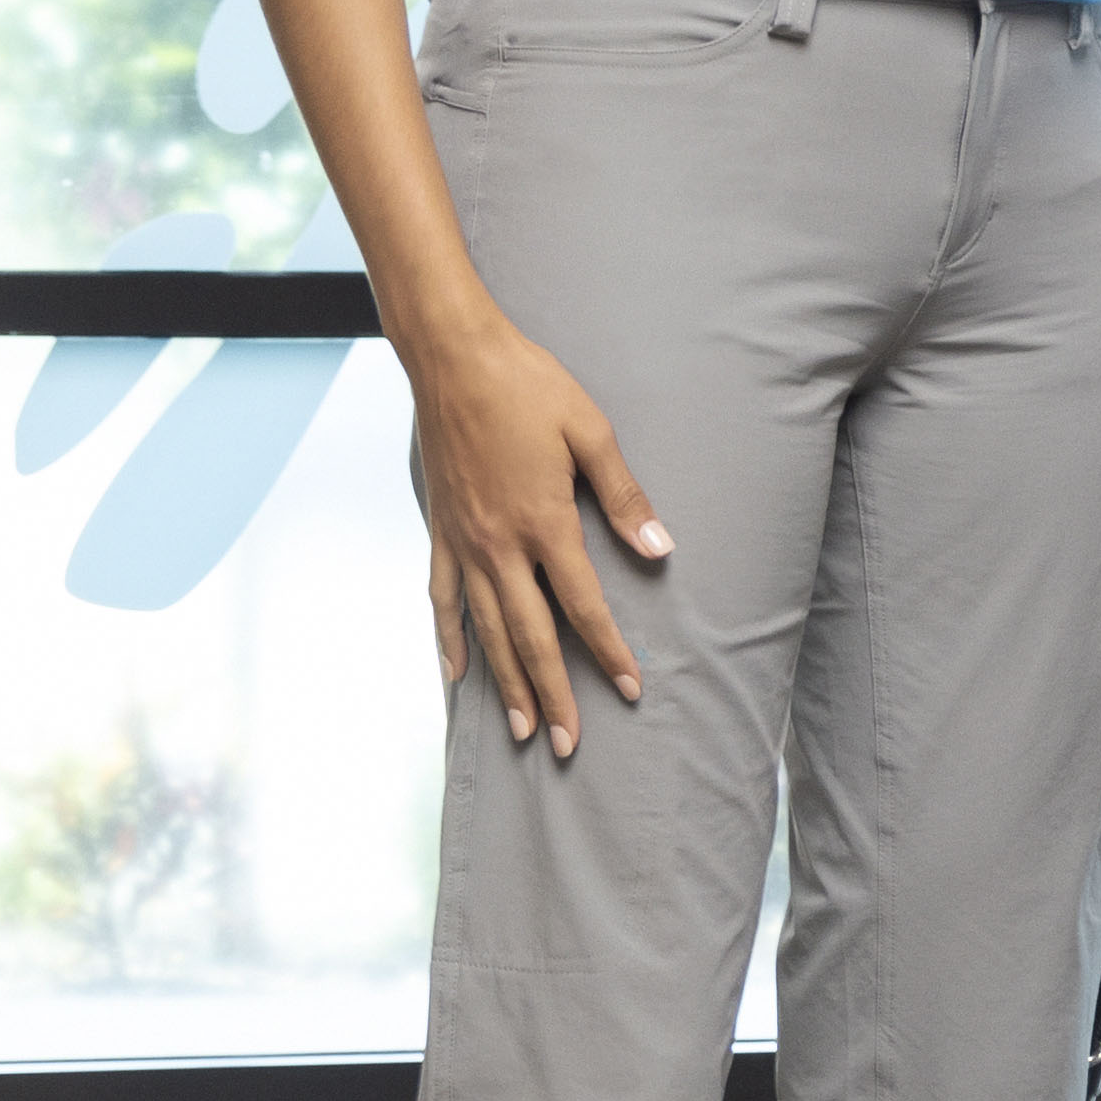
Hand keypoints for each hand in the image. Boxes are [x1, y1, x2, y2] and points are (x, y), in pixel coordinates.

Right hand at [403, 312, 664, 749]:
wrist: (452, 357)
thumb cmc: (527, 386)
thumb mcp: (590, 432)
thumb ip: (623, 496)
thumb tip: (660, 548)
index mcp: (543, 522)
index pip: (582, 605)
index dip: (607, 651)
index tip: (629, 690)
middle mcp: (499, 544)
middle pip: (530, 636)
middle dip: (554, 693)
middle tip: (569, 744)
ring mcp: (463, 542)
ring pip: (486, 630)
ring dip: (506, 683)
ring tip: (523, 728)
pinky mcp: (440, 530)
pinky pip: (442, 598)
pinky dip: (449, 640)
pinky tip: (456, 674)